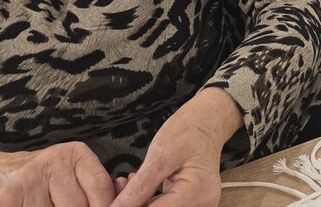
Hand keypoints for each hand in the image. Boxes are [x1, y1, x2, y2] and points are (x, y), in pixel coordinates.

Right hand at [0, 142, 114, 206]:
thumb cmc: (31, 180)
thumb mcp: (65, 176)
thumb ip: (93, 188)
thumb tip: (123, 191)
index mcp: (73, 154)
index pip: (102, 190)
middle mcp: (52, 162)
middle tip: (56, 203)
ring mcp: (27, 181)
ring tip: (37, 204)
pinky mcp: (5, 200)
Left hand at [109, 89, 237, 206]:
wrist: (208, 122)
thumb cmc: (188, 131)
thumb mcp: (160, 155)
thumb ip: (139, 187)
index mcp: (197, 192)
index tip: (112, 201)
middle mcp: (203, 204)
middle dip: (136, 205)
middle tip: (120, 189)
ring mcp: (200, 205)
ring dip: (141, 204)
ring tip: (127, 187)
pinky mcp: (193, 203)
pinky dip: (150, 203)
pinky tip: (140, 190)